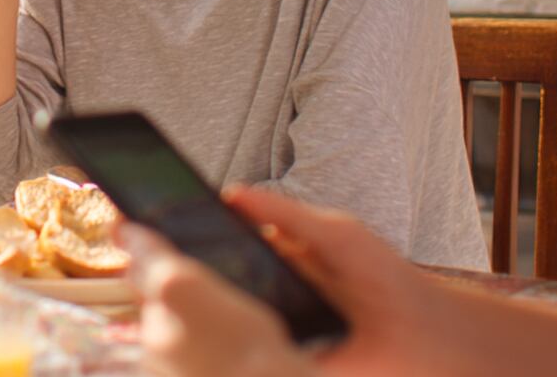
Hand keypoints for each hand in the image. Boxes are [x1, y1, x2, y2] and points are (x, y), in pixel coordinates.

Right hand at [125, 188, 459, 376]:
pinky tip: (196, 340)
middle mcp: (261, 301)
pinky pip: (242, 362)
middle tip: (130, 258)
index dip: (177, 238)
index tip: (136, 218)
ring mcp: (267, 338)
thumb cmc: (384, 278)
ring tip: (151, 295)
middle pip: (203, 290)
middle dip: (165, 277)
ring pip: (213, 330)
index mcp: (269, 264)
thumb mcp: (335, 233)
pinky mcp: (278, 367)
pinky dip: (217, 357)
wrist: (426, 334)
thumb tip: (230, 195)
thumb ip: (285, 216)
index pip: (213, 249)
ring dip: (182, 319)